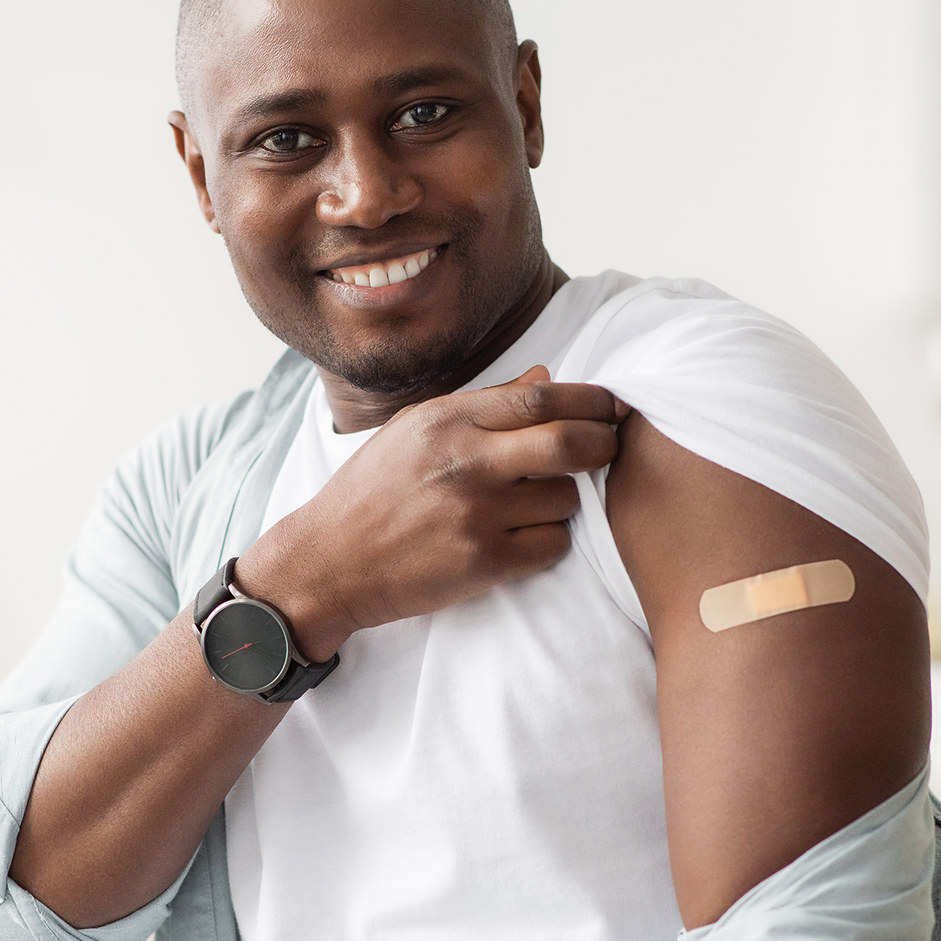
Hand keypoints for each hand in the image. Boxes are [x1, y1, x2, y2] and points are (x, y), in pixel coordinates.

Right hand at [238, 365, 626, 658]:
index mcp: (448, 421)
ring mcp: (475, 516)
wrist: (329, 561)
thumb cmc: (374, 491)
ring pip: (565, 499)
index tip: (610, 406)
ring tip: (538, 502)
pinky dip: (552, 540)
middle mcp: (464, 463)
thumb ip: (486, 404)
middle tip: (609, 447)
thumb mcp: (416, 429)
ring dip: (566, 500)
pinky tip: (525, 536)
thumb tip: (548, 376)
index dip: (591, 400)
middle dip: (603, 443)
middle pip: (568, 443)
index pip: (542, 399)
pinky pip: (553, 545)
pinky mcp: (482, 564)